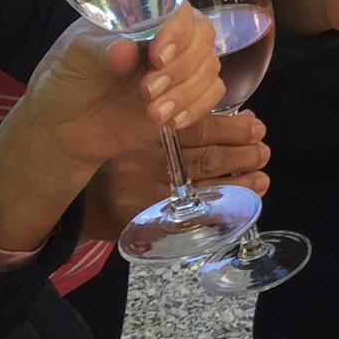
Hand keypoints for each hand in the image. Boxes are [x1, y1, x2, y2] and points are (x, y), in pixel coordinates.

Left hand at [16, 10, 225, 170]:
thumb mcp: (71, 59)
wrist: (62, 130)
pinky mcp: (185, 97)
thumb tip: (126, 50)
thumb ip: (98, 50)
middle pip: (203, 35)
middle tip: (146, 90)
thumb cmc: (64, 81)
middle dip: (181, 66)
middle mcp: (165, 38)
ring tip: (152, 113)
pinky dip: (197, 107)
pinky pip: (212, 94)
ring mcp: (178, 68)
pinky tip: (170, 121)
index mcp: (140, 17)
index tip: (157, 56)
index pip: (177, 9)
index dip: (177, 30)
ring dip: (186, 92)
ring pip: (210, 67)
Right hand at [83, 111, 270, 243]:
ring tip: (261, 176)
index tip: (256, 126)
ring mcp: (150, 193)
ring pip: (207, 185)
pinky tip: (242, 203)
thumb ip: (187, 122)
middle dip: (243, 155)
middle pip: (208, 157)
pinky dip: (222, 208)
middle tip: (263, 151)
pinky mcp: (150, 220)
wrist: (76, 199)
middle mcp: (149, 161)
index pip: (200, 127)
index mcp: (148, 130)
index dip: (234, 128)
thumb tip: (244, 119)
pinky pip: (194, 215)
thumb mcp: (142, 130)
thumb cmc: (116, 159)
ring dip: (241, 181)